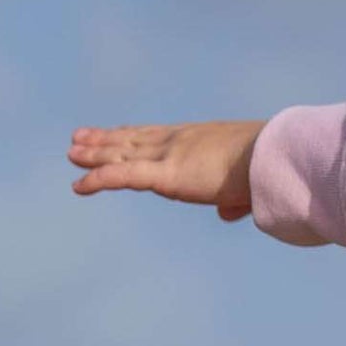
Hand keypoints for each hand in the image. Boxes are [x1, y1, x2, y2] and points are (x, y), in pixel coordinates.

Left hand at [68, 119, 266, 222]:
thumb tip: (228, 214)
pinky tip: (77, 185)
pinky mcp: (166, 174)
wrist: (273, 158)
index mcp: (199, 138)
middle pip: (132, 139)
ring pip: (122, 154)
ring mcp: (169, 155)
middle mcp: (178, 141)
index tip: (116, 132)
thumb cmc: (270, 167)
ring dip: (94, 154)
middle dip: (105, 139)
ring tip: (71, 153)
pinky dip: (97, 180)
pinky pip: (122, 176)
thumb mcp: (248, 183)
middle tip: (79, 138)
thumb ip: (234, 200)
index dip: (132, 134)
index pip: (156, 134)